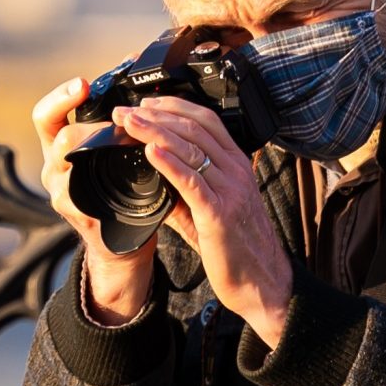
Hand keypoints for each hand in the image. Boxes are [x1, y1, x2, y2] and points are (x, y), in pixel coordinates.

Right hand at [31, 76, 157, 322]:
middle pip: (60, 136)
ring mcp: (61, 190)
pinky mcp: (74, 213)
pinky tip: (113, 185)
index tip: (82, 84)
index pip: (47, 115)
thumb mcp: (116, 154)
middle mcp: (55, 166)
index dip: (60, 97)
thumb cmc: (124, 191)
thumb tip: (143, 97)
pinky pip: (75, 198)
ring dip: (94, 151)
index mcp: (63, 146)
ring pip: (64, 164)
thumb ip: (119, 130)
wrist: (125, 238)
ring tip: (124, 144)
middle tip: (121, 125)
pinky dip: (95, 189)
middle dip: (92, 127)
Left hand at [108, 98, 295, 346]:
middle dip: (156, 115)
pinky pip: (193, 182)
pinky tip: (150, 152)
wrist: (260, 282)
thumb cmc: (235, 246)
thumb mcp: (207, 208)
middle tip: (125, 111)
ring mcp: (230, 191)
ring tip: (128, 123)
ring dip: (155, 132)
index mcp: (236, 165)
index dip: (174, 107)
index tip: (144, 103)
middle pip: (195, 129)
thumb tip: (149, 174)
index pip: (206, 121)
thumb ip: (182, 189)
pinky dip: (170, 164)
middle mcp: (236, 171)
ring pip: (192, 149)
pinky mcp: (220, 215)